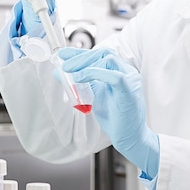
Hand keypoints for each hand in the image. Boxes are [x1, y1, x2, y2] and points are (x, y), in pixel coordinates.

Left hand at [58, 47, 159, 177]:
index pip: (100, 54)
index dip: (80, 52)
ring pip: (108, 59)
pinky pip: (113, 76)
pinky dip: (94, 73)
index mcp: (119, 71)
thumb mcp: (92, 96)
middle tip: (65, 65)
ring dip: (85, 64)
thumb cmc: (114, 117)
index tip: (63, 54)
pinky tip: (80, 79)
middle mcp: (126, 71)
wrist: (129, 136)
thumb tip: (59, 73)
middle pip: (103, 53)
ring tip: (72, 74)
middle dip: (81, 56)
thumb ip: (79, 83)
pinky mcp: (130, 90)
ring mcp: (130, 79)